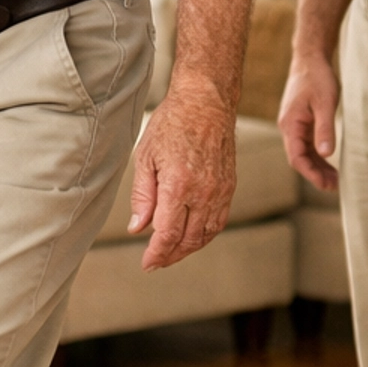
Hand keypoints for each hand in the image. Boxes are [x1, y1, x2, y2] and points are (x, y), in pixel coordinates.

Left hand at [127, 83, 236, 269]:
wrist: (206, 102)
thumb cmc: (171, 124)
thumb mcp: (146, 157)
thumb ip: (143, 196)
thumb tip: (138, 229)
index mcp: (179, 185)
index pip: (168, 234)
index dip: (157, 254)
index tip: (147, 263)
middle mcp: (204, 192)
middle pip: (188, 240)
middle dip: (171, 255)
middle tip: (155, 262)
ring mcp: (220, 190)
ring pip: (206, 234)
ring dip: (188, 248)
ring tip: (171, 253)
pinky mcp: (229, 186)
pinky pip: (219, 220)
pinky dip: (204, 234)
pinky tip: (191, 236)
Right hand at [277, 48, 339, 191]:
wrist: (310, 58)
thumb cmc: (317, 78)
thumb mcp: (325, 103)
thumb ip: (325, 128)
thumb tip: (326, 153)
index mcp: (290, 124)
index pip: (296, 157)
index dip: (310, 174)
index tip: (326, 185)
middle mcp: (288, 128)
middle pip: (299, 158)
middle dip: (316, 174)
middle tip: (335, 187)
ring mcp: (294, 125)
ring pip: (304, 153)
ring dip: (318, 167)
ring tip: (336, 180)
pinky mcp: (302, 122)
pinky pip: (308, 144)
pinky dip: (318, 155)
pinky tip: (330, 163)